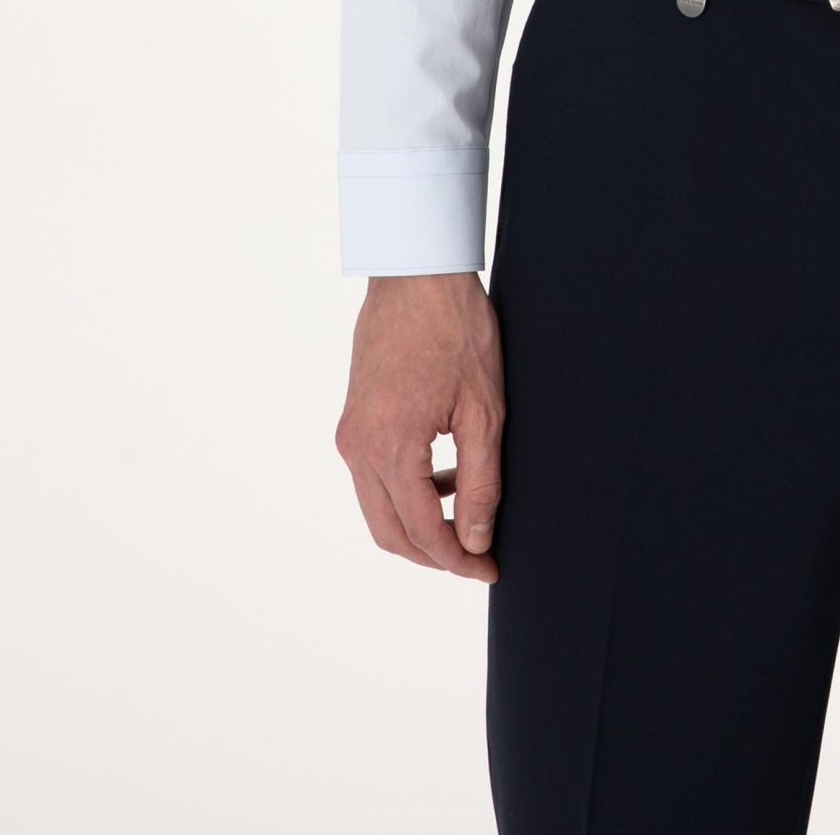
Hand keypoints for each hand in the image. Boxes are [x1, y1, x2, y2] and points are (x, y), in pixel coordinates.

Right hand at [336, 271, 504, 581]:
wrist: (417, 273)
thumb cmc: (456, 328)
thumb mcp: (485, 408)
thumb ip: (480, 481)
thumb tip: (475, 540)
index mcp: (391, 446)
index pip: (421, 532)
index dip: (458, 560)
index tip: (488, 568)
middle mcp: (359, 446)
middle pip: (389, 533)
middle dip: (433, 554)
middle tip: (476, 556)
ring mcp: (350, 432)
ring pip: (378, 508)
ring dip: (418, 523)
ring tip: (466, 512)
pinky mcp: (353, 418)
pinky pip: (373, 476)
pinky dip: (405, 492)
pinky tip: (443, 475)